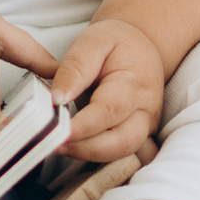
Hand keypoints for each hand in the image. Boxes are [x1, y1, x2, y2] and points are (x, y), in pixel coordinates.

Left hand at [47, 19, 165, 162]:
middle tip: (54, 142)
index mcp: (135, 84)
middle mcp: (146, 111)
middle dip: (85, 148)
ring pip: (122, 153)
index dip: (82, 126)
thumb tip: (57, 99)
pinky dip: (98, 156)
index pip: (109, 111)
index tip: (56, 130)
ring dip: (89, 154)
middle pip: (121, 142)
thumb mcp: (92, 42)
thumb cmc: (116, 43)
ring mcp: (145, 127)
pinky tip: (76, 148)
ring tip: (59, 145)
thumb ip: (75, 68)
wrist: (140, 47)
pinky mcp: (138, 137)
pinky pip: (120, 155)